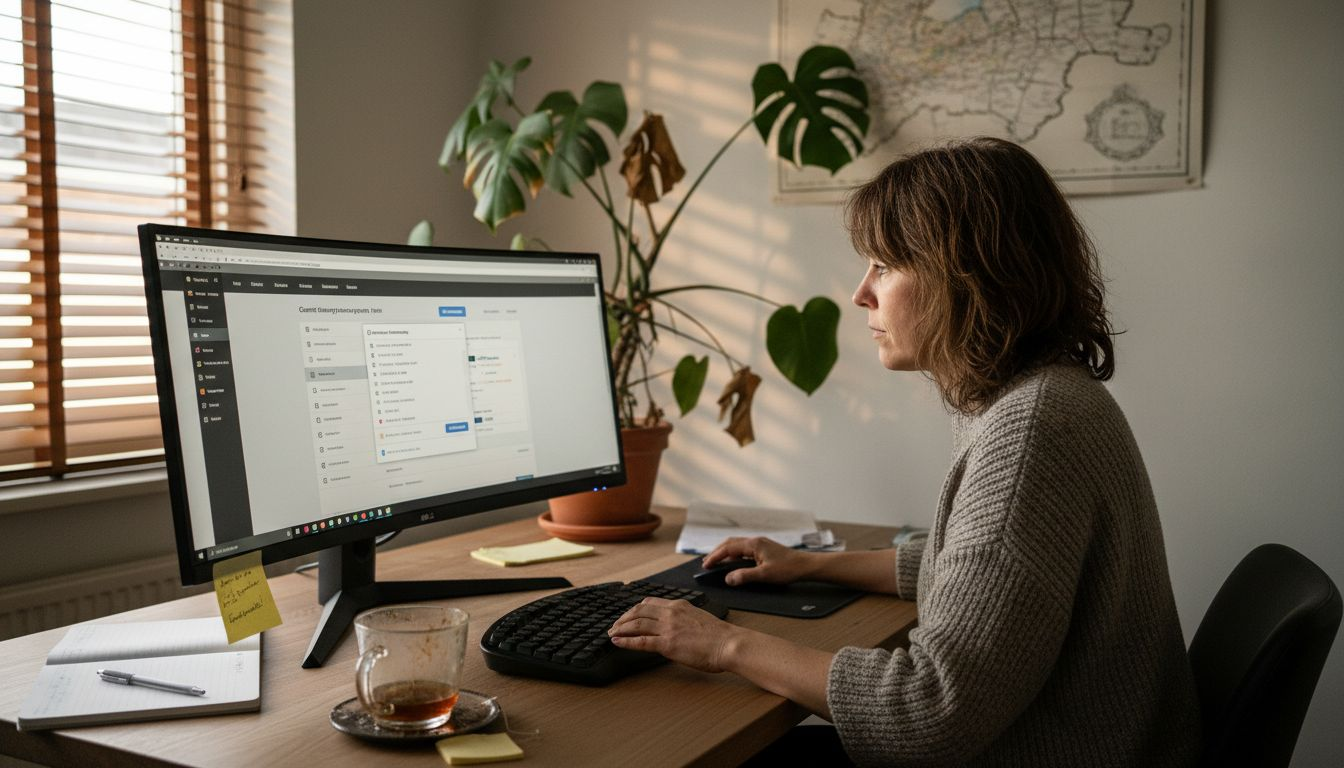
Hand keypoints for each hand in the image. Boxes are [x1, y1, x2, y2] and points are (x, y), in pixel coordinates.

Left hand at [607, 597, 740, 672]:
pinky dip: (626, 641)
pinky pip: (641, 641)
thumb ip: (684, 618)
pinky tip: (617, 642)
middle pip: (639, 611)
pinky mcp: (667, 644)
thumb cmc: (720, 636)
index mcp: (679, 606)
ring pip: (636, 624)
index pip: (650, 602)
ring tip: (612, 633)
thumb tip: (677, 626)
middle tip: (615, 625)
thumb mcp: (699, 618)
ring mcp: (668, 628)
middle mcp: (671, 613)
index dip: (635, 609)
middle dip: (624, 618)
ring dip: (621, 628)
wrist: (729, 644)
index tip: (628, 615)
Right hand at [702, 536, 815, 586]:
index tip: (705, 565)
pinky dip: (735, 554)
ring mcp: (760, 544)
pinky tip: (734, 562)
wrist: (805, 566)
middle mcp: (755, 541)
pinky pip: (744, 549)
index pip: (728, 548)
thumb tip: (728, 578)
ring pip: (737, 545)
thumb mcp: (764, 575)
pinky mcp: (765, 549)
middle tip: (707, 562)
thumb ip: (745, 576)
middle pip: (730, 543)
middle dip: (717, 552)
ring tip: (717, 561)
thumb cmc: (788, 569)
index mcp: (753, 544)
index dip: (715, 556)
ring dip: (726, 552)